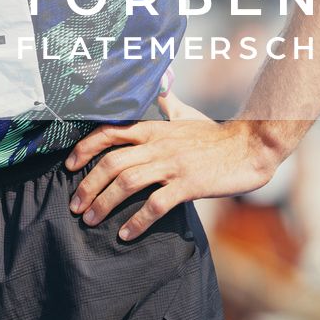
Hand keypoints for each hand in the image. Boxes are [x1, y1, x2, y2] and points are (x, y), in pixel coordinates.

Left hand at [64, 89, 278, 240]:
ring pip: (127, 182)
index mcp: (153, 128)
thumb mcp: (186, 114)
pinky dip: (137, 221)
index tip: (69, 166)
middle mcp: (157, 145)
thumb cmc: (216, 134)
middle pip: (111, 162)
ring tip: (91, 220)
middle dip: (88, 185)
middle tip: (75, 206)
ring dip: (104, 203)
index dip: (84, 148)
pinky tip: (125, 234)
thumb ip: (167, 104)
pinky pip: (155, 204)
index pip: (108, 132)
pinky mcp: (188, 185)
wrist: (250, 146)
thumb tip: (159, 85)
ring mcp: (172, 165)